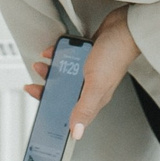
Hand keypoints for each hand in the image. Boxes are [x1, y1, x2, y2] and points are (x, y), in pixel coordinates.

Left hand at [23, 7, 141, 142]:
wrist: (124, 28)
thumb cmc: (115, 55)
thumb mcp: (96, 85)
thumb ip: (85, 109)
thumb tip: (77, 133)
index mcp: (94, 97)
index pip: (71, 112)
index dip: (54, 113)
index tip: (39, 111)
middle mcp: (90, 84)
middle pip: (64, 92)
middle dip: (47, 88)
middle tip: (34, 84)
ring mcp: (89, 69)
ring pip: (65, 74)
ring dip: (51, 69)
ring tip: (43, 63)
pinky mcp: (87, 54)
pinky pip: (68, 57)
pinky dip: (59, 54)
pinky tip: (54, 51)